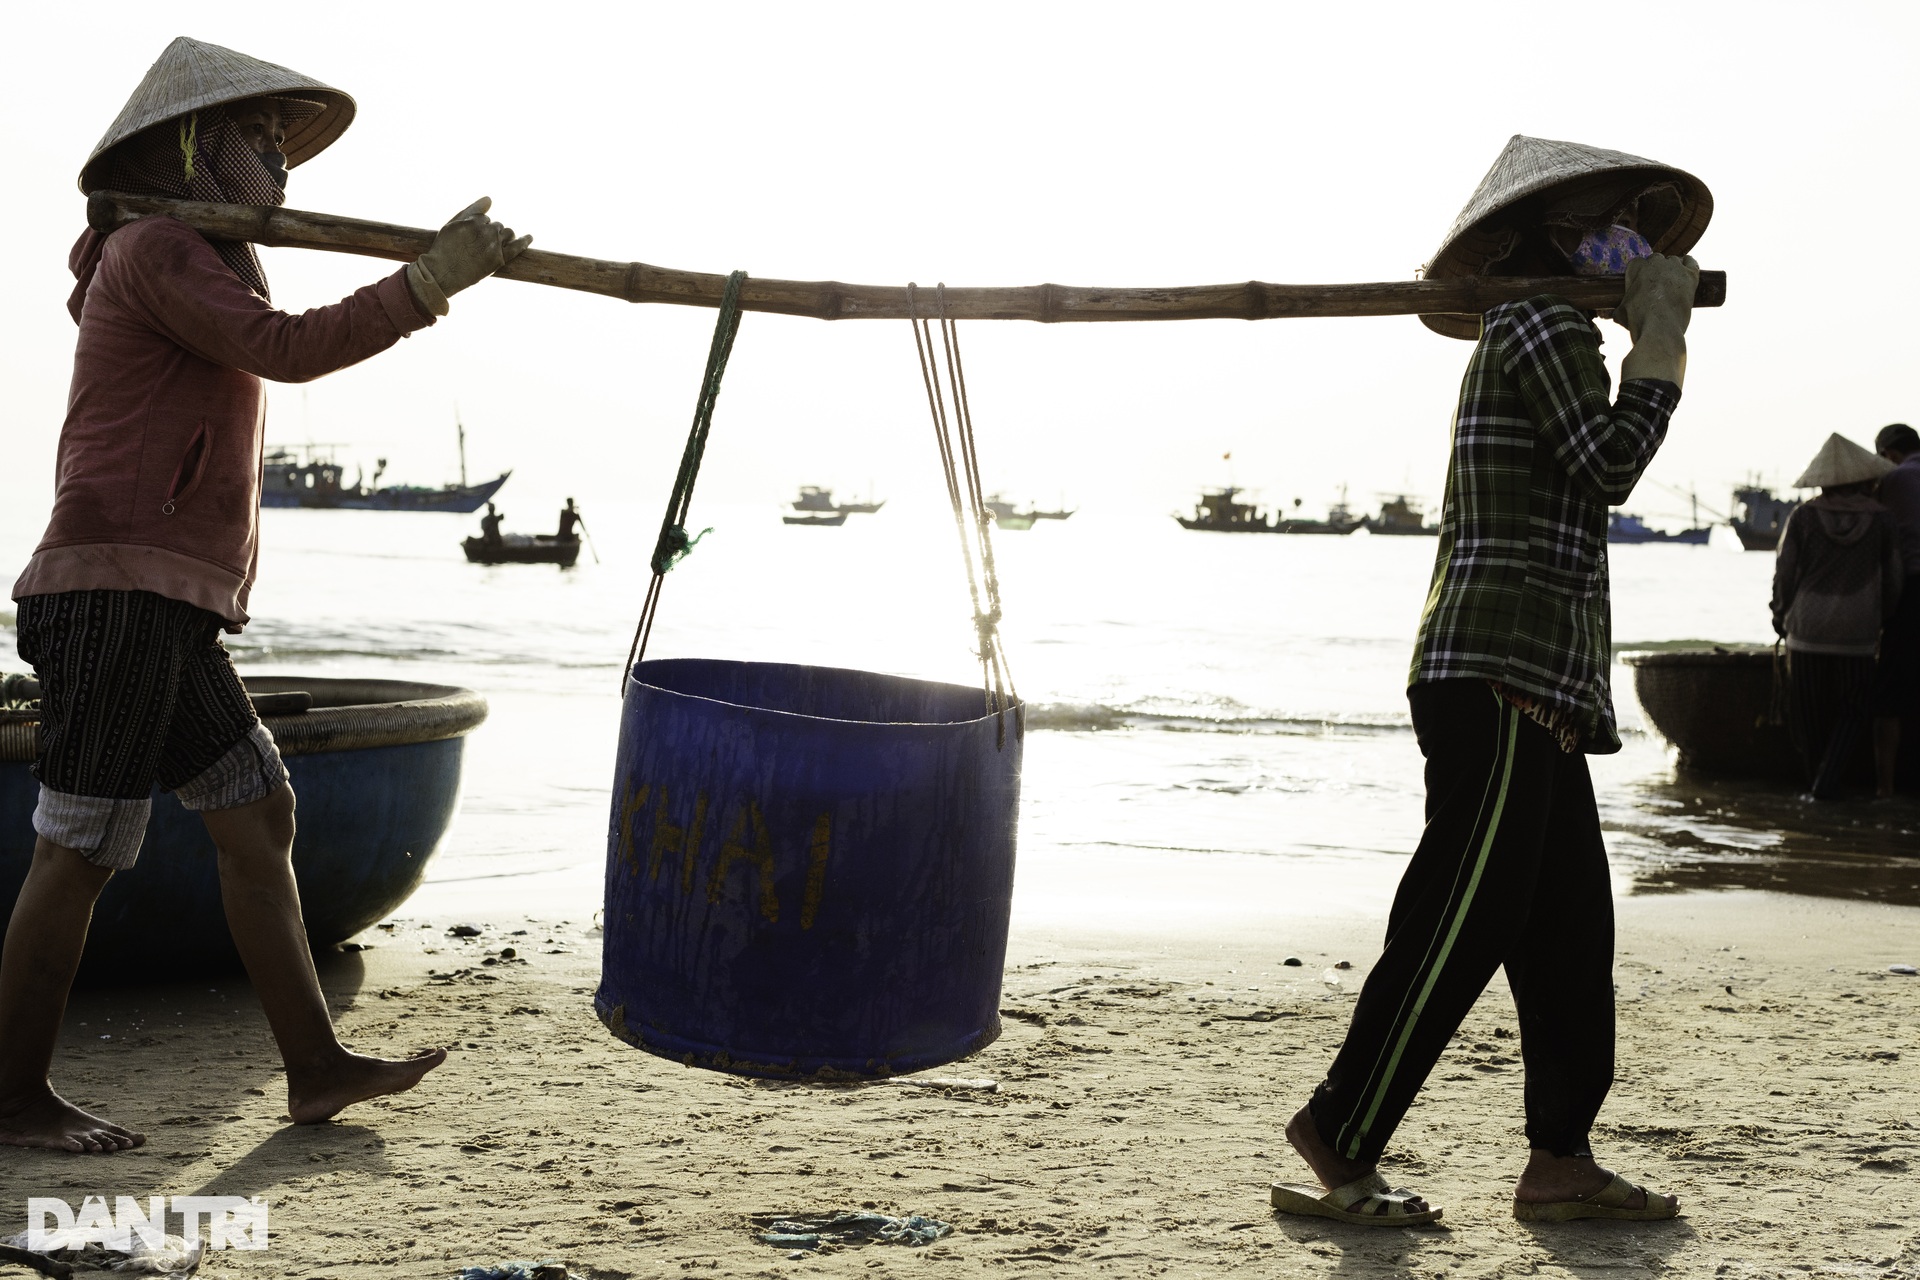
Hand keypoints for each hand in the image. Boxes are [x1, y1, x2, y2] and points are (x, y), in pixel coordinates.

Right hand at [406, 197, 532, 316]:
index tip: (471, 237)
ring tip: (495, 245)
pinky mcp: (500, 259)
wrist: (443, 273)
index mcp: (473, 221)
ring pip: (508, 233)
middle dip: (491, 232)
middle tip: (479, 245)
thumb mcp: (452, 224)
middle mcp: (486, 232)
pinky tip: (530, 237)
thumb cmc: (445, 248)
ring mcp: (494, 246)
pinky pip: (517, 247)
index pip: (485, 218)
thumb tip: (490, 199)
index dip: (479, 227)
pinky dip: (525, 241)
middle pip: (497, 226)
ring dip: (504, 236)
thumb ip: (472, 210)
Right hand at [1616, 252, 1697, 390]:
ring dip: (1672, 269)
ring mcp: (1674, 267)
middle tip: (1656, 286)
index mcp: (1636, 268)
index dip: (1639, 274)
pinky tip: (1686, 272)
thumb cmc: (1638, 321)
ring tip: (1671, 284)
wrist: (1659, 328)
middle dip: (1656, 270)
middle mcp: (1655, 263)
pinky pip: (1691, 262)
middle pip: (1656, 259)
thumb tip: (1609, 313)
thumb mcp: (1621, 314)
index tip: (1641, 284)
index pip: (1637, 263)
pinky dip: (1689, 265)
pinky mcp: (1690, 275)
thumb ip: (1617, 309)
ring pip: (1673, 261)